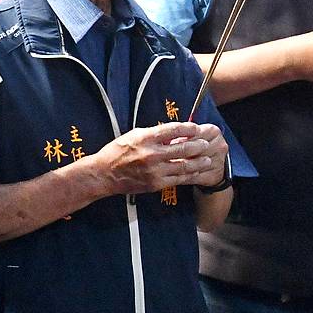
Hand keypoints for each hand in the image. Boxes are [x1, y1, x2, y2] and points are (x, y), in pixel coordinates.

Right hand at [88, 122, 228, 195]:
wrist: (104, 174)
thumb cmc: (117, 152)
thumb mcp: (134, 135)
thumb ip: (154, 134)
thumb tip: (174, 133)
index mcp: (145, 138)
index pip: (172, 130)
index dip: (188, 128)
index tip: (197, 128)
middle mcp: (151, 154)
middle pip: (182, 148)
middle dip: (198, 145)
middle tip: (206, 143)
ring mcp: (155, 170)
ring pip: (184, 165)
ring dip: (198, 162)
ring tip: (207, 159)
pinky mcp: (156, 183)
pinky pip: (178, 179)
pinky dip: (189, 175)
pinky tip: (196, 172)